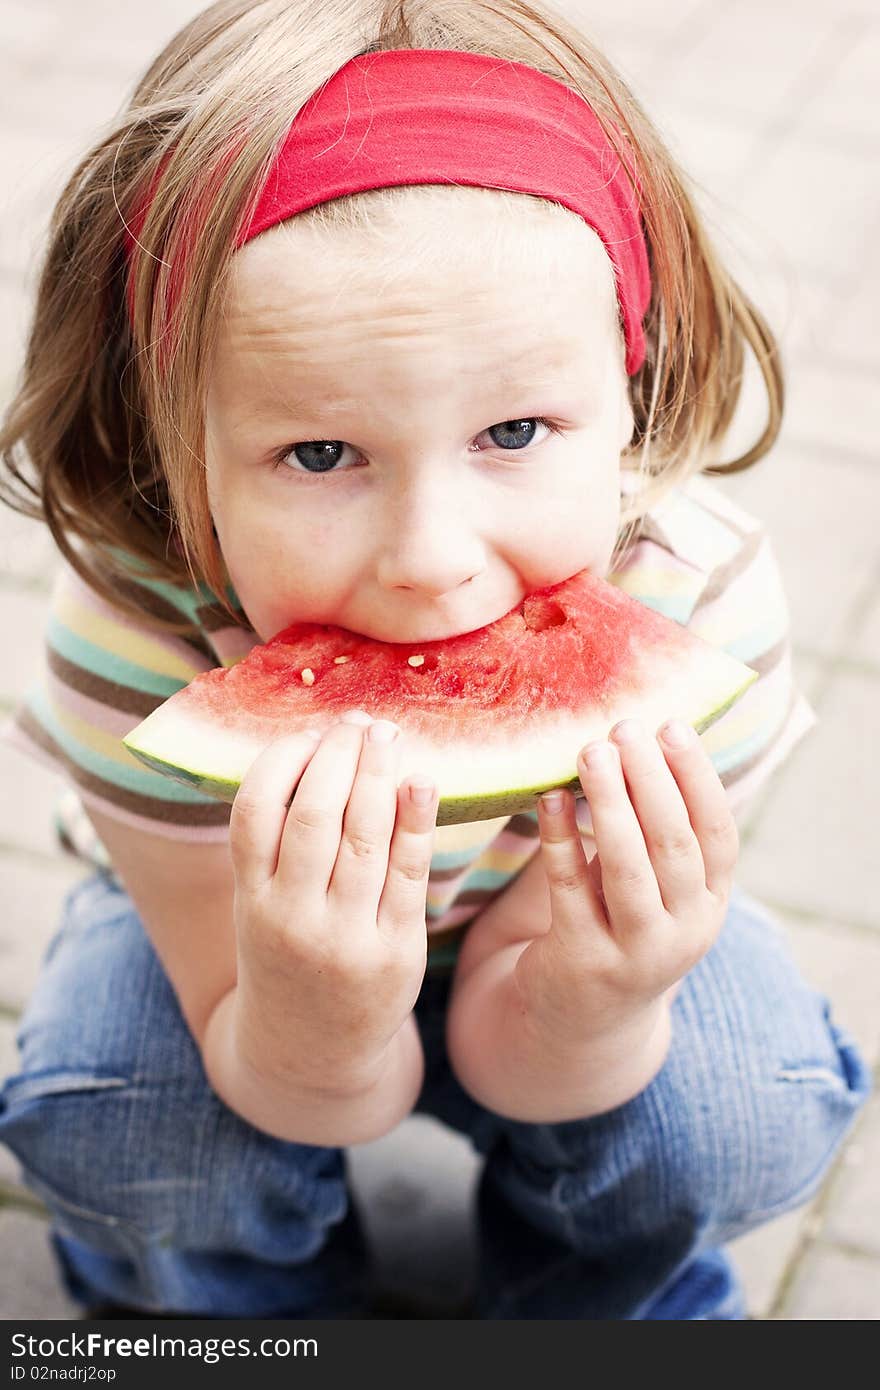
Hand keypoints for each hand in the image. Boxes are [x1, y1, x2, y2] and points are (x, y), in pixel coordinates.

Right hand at [228, 709, 438, 1092]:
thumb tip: (317, 749)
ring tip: (387, 736)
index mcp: (251, 901)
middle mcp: (294, 919)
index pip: (255, 811)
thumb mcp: (259, 906)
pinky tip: (422, 782)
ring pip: (365, 838)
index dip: (282, 760)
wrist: (311, 1056)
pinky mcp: (396, 952)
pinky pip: (409, 873)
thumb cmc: (287, 955)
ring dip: (379, 776)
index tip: (310, 731)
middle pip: (315, 817)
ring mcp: (346, 938)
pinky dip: (416, 822)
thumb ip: (274, 843)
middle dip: (339, 757)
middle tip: (358, 722)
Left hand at [515, 718, 738, 1049]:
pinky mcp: (583, 960)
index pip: (716, 832)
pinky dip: (560, 839)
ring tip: (589, 751)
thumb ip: (656, 829)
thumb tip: (641, 741)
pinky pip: (570, 889)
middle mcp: (685, 931)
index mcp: (710, 904)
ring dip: (609, 802)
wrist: (583, 1019)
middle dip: (648, 779)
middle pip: (671, 843)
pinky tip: (548, 798)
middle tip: (622, 729)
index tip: (670, 725)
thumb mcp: (657, 887)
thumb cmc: (620, 924)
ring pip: (627, 867)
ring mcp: (636, 951)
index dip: (695, 776)